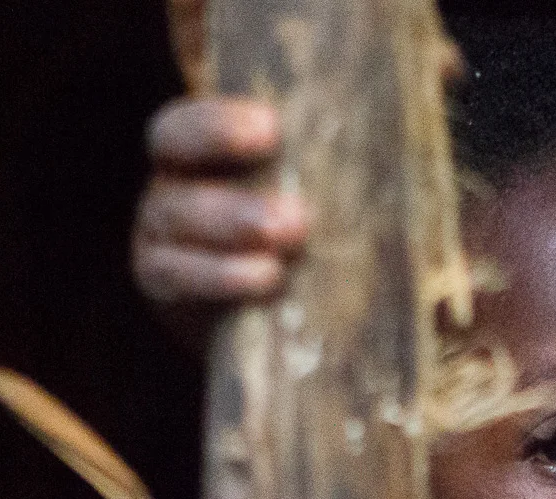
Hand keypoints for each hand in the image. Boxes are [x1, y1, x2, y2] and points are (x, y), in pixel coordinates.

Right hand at [131, 97, 306, 347]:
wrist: (277, 316)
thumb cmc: (307, 239)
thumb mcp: (316, 200)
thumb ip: (331, 177)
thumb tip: (394, 161)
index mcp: (204, 152)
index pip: (188, 125)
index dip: (220, 124)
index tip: (272, 129)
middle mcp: (174, 183)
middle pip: (176, 167)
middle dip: (237, 187)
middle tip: (297, 217)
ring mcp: (161, 234)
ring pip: (174, 219)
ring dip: (231, 233)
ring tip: (283, 254)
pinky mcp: (165, 285)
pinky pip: (176, 274)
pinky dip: (219, 277)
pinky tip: (266, 279)